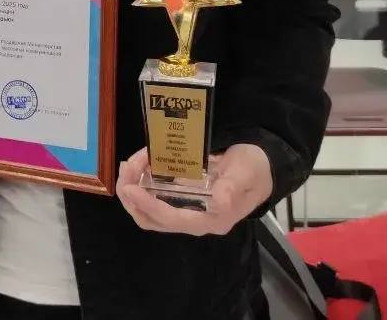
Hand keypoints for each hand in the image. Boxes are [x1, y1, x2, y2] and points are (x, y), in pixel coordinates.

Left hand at [116, 143, 273, 235]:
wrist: (260, 166)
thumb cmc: (253, 169)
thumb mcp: (246, 173)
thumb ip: (232, 187)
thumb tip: (218, 202)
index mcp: (212, 219)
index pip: (172, 219)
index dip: (149, 205)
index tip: (130, 188)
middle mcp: (196, 221)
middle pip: (154, 220)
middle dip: (133, 197)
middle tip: (126, 168)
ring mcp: (187, 212)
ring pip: (149, 212)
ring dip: (133, 191)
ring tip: (128, 165)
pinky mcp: (181, 200)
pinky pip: (155, 199)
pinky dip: (142, 184)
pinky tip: (140, 164)